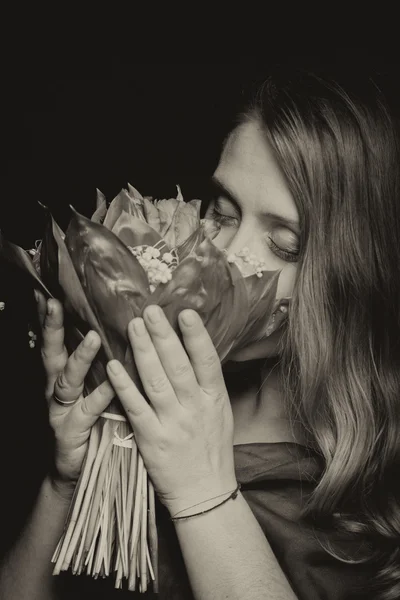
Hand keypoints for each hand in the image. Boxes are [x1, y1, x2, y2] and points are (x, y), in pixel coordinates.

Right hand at [35, 292, 114, 488]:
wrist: (75, 470)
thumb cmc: (87, 423)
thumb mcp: (88, 390)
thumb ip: (96, 365)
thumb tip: (109, 332)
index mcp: (61, 378)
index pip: (54, 342)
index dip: (49, 319)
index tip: (48, 292)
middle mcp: (56, 391)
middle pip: (51, 354)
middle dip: (51, 329)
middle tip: (54, 303)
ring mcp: (61, 411)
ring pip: (68, 380)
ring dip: (79, 358)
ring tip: (92, 338)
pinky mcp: (72, 432)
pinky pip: (88, 410)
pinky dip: (100, 396)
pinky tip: (112, 385)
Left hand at [106, 305, 236, 515]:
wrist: (204, 492)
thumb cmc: (212, 449)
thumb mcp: (220, 412)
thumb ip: (207, 383)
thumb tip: (195, 348)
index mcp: (215, 399)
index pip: (207, 361)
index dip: (196, 336)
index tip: (184, 312)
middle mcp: (195, 408)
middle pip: (178, 366)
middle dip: (163, 336)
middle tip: (150, 310)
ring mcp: (173, 424)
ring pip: (155, 381)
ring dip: (143, 352)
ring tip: (132, 326)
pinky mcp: (151, 439)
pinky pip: (135, 407)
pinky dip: (124, 386)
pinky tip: (113, 366)